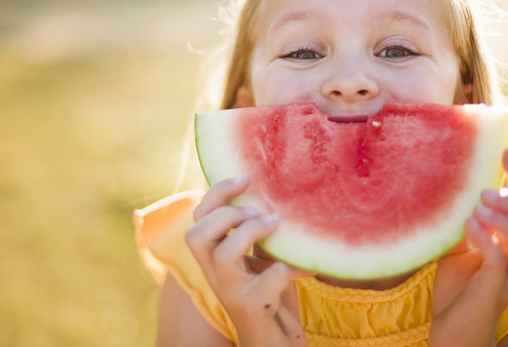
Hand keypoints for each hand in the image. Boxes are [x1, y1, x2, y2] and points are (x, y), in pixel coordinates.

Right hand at [185, 175, 309, 346]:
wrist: (272, 342)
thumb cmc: (269, 295)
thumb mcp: (259, 258)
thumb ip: (257, 232)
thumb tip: (275, 192)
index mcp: (214, 258)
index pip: (198, 218)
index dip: (217, 193)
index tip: (245, 177)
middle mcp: (215, 275)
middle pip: (196, 235)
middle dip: (226, 214)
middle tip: (258, 212)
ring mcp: (232, 292)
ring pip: (223, 255)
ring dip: (250, 232)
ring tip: (275, 225)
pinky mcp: (254, 307)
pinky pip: (270, 279)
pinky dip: (294, 265)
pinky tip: (310, 264)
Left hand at [431, 148, 507, 346]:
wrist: (451, 330)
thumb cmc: (455, 287)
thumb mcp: (457, 245)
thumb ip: (461, 219)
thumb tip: (449, 183)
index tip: (507, 150)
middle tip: (486, 192)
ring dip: (507, 218)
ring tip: (478, 209)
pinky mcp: (494, 291)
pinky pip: (501, 261)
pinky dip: (488, 239)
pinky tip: (470, 227)